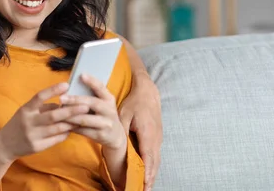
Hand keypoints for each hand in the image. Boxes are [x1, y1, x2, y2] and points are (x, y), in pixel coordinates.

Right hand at [0, 83, 87, 162]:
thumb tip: (62, 102)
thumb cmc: (19, 124)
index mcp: (26, 109)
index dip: (53, 90)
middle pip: (53, 115)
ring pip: (57, 128)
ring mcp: (33, 135)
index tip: (67, 85)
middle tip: (85, 106)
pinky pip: (56, 139)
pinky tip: (72, 130)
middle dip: (71, 110)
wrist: (5, 145)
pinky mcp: (37, 147)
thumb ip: (43, 107)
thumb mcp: (26, 112)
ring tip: (83, 118)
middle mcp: (29, 121)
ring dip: (71, 123)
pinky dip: (65, 133)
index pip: (40, 97)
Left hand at [59, 75, 126, 151]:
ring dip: (70, 116)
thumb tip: (70, 86)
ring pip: (85, 119)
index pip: (101, 87)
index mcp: (109, 99)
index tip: (81, 75)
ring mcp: (106, 124)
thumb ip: (92, 96)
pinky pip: (83, 131)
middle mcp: (109, 110)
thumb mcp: (103, 104)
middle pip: (92, 103)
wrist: (115, 136)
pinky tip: (63, 124)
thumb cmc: (103, 115)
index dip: (92, 81)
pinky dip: (72, 127)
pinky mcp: (101, 135)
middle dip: (75, 100)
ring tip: (58, 112)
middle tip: (61, 98)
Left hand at [119, 72, 161, 190]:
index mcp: (147, 133)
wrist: (148, 92)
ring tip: (147, 186)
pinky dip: (153, 166)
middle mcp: (155, 138)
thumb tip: (115, 140)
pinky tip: (149, 173)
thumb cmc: (134, 102)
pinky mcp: (157, 137)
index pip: (147, 156)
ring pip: (156, 160)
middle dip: (150, 177)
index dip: (146, 170)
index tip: (144, 182)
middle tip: (145, 189)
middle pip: (154, 162)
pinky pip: (156, 155)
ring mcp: (158, 138)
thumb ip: (121, 127)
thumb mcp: (125, 113)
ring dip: (152, 173)